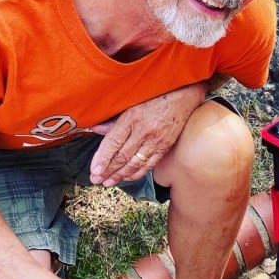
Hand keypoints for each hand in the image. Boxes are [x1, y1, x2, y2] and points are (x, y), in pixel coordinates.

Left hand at [89, 83, 206, 185]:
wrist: (184, 96)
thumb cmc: (156, 96)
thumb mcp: (131, 102)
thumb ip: (114, 119)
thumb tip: (96, 129)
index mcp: (132, 117)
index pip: (113, 142)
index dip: (102, 158)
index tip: (94, 170)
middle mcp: (144, 131)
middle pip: (122, 156)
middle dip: (107, 171)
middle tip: (96, 180)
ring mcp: (156, 141)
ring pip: (134, 163)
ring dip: (120, 175)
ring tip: (108, 183)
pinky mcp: (165, 147)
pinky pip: (149, 165)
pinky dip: (137, 173)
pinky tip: (126, 178)